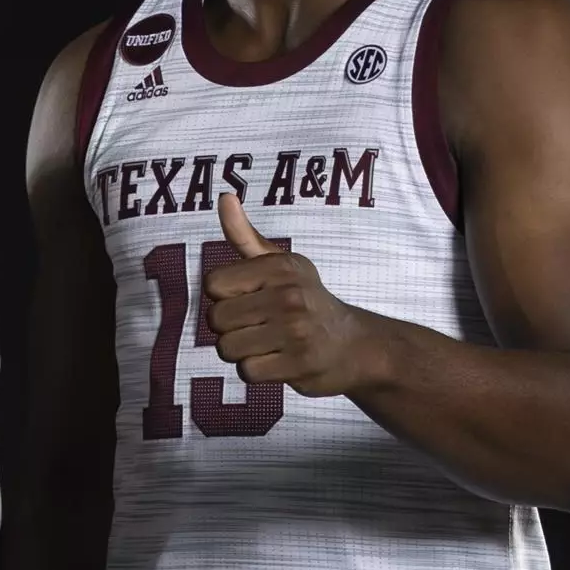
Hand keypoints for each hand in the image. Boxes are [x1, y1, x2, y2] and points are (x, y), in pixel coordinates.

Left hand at [203, 193, 379, 397]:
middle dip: (230, 328)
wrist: (357, 346)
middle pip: (216, 319)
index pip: (212, 284)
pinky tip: (278, 361)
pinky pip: (247, 372)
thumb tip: (224, 197)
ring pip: (227, 348)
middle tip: (259, 326)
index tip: (249, 299)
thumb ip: (245, 236)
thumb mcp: (281, 265)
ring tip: (268, 343)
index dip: (224, 297)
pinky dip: (257, 371)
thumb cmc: (307, 301)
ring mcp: (295, 331)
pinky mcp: (299, 364)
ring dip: (241, 352)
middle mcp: (289, 295)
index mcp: (280, 267)